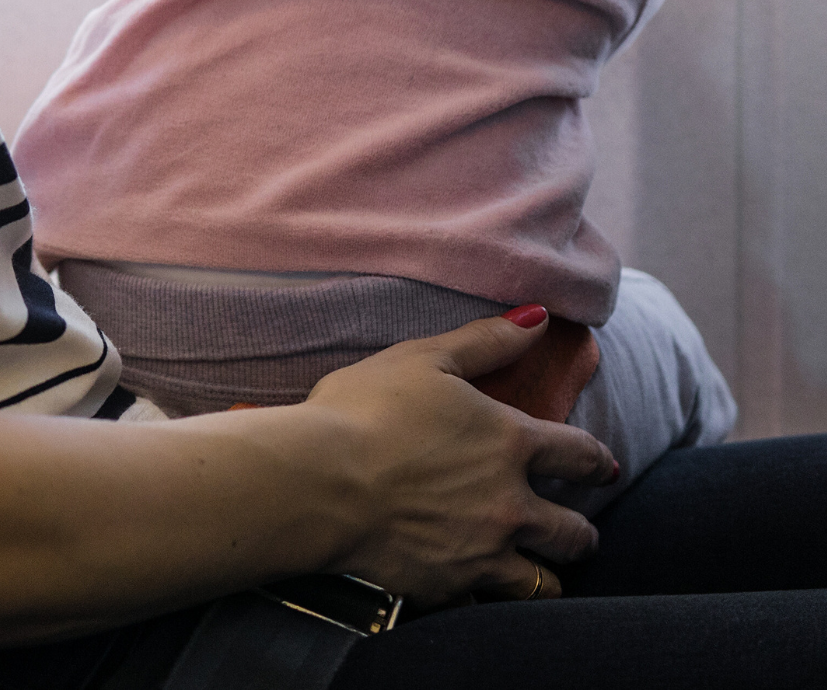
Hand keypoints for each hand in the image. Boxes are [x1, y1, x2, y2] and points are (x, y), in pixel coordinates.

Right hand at [297, 312, 616, 605]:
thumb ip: (486, 340)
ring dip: (547, 573)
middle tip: (575, 529)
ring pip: (545, 582)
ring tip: (537, 568)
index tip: (603, 468)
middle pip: (575, 533)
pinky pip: (487, 607)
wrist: (320, 480)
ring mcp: (484, 554)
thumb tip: (540, 317)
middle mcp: (511, 504)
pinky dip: (487, 598)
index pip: (580, 455)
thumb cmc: (365, 408)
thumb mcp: (423, 358)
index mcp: (510, 442)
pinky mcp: (450, 589)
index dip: (596, 461)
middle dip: (581, 531)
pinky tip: (475, 589)